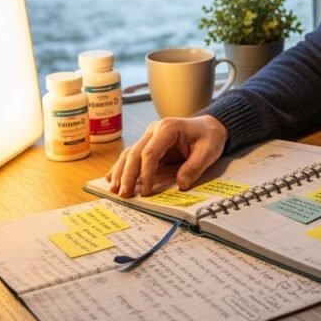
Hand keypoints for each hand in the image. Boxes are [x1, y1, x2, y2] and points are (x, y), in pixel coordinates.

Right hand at [106, 115, 227, 196]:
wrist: (209, 125)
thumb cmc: (209, 136)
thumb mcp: (209, 150)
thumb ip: (195, 166)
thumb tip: (181, 184)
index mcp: (168, 128)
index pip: (150, 152)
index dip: (146, 173)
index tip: (146, 191)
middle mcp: (154, 130)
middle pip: (135, 153)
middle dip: (127, 175)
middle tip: (123, 194)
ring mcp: (149, 136)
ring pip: (129, 154)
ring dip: (120, 172)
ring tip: (114, 189)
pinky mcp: (148, 144)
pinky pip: (131, 155)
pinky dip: (121, 167)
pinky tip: (111, 178)